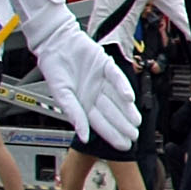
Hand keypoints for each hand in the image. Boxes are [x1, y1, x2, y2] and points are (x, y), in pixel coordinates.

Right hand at [19, 4, 135, 149]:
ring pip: (118, 98)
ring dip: (127, 110)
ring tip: (136, 122)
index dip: (111, 134)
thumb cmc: (55, 69)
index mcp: (84, 102)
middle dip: (123, 125)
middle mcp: (96, 93)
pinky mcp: (107, 66)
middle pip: (112, 112)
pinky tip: (129, 98)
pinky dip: (123, 87)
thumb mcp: (61, 95)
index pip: (100, 122)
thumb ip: (74, 114)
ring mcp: (103, 80)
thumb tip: (84, 136)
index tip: (122, 145)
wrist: (55, 44)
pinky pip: (117, 78)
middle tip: (133, 138)